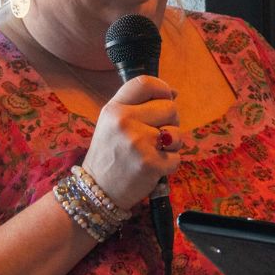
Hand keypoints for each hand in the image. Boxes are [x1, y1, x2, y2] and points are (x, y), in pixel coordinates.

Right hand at [81, 75, 182, 209]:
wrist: (98, 191)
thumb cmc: (111, 154)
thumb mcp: (114, 122)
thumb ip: (140, 105)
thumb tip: (174, 92)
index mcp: (114, 108)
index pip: (146, 83)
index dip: (162, 89)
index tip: (166, 98)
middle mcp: (124, 121)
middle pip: (170, 107)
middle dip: (170, 122)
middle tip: (154, 136)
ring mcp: (138, 143)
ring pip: (177, 134)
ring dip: (172, 145)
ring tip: (153, 152)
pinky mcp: (150, 164)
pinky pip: (177, 157)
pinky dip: (169, 164)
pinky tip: (152, 168)